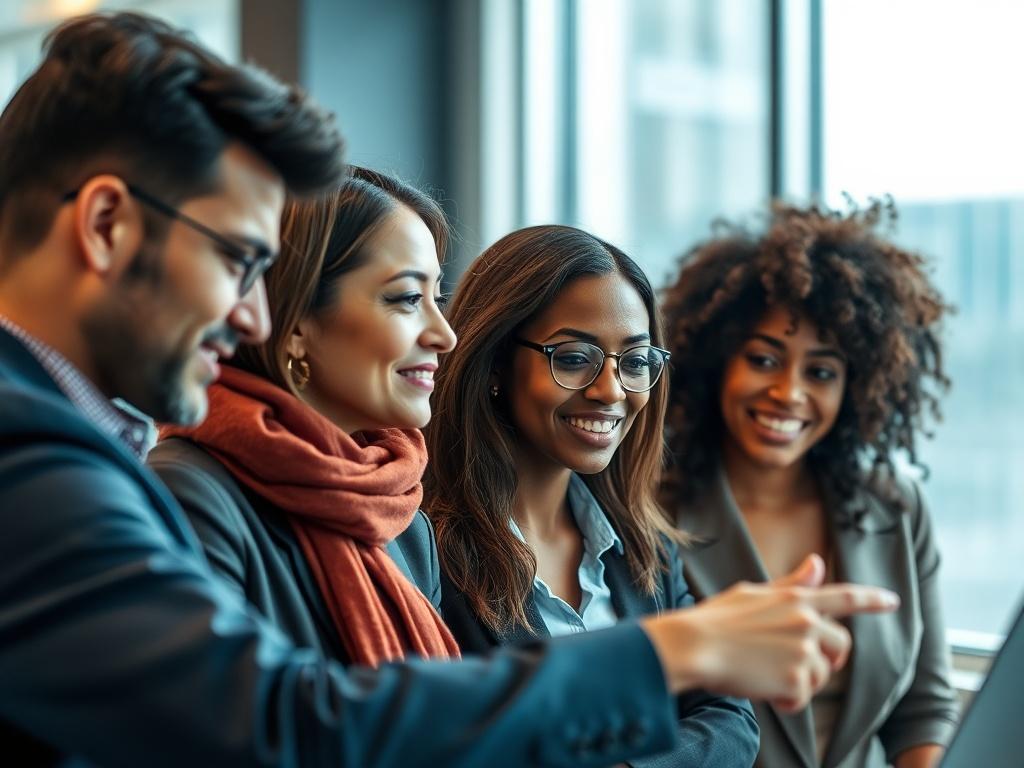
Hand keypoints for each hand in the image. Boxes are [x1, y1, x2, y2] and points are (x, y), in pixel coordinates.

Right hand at [641, 554, 899, 710]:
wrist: (694, 646)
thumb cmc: (716, 619)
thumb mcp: (753, 594)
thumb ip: (790, 585)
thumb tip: (816, 564)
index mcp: (796, 598)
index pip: (845, 597)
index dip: (872, 599)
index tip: (892, 601)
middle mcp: (806, 621)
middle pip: (841, 646)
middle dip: (826, 659)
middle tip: (795, 664)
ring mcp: (803, 650)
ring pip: (820, 676)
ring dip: (798, 681)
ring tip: (764, 672)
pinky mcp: (795, 679)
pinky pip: (802, 698)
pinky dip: (784, 700)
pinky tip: (761, 687)